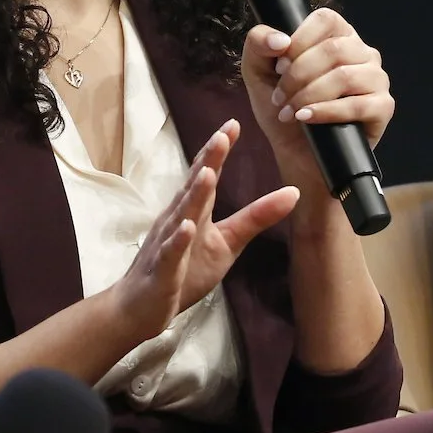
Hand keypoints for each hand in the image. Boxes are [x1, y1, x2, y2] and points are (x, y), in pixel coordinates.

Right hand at [105, 120, 297, 341]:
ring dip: (194, 194)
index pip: (207, 175)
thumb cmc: (183, 271)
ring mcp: (167, 244)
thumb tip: (294, 192)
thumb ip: (256, 217)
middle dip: (207, 161)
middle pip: (194, 187)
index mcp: (193, 211)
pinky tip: (188, 227)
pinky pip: (171, 253)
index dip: (219, 151)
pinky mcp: (162, 271)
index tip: (233, 124)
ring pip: (182, 215)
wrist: (139, 307)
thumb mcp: (226, 243)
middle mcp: (177, 219)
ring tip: (207, 172)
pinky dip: (178, 240)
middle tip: (222, 134)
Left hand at [242, 11, 393, 201]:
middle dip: (298, 76)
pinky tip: (306, 119)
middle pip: (333, 49)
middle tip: (280, 97)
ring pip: (344, 76)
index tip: (279, 66)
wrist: (295, 149)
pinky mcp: (382, 107)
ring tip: (289, 112)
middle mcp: (362, 52)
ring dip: (308, 95)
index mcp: (337, 34)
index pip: (325, 19)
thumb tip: (280, 40)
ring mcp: (376, 78)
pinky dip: (326, 112)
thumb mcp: (258, 71)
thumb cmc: (282, 105)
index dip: (298, 41)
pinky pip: (358, 105)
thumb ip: (258, 44)